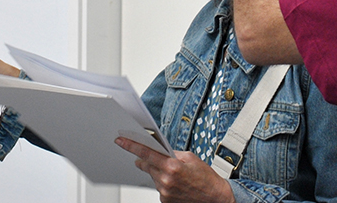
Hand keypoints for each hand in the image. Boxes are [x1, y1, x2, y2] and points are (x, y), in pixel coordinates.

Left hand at [115, 137, 235, 202]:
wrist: (215, 198)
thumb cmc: (206, 178)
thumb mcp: (190, 158)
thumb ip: (172, 153)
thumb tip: (159, 149)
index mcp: (172, 166)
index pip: (145, 153)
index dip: (131, 146)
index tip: (121, 140)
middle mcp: (166, 180)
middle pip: (147, 165)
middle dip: (147, 159)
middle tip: (147, 155)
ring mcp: (165, 192)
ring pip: (153, 176)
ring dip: (158, 172)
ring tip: (175, 173)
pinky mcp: (165, 201)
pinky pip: (158, 187)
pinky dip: (163, 182)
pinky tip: (175, 183)